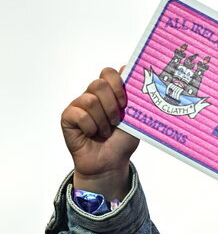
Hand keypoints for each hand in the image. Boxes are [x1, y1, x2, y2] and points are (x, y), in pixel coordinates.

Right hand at [61, 67, 138, 199]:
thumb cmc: (121, 143)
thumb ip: (133, 97)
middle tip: (115, 122)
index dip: (117, 85)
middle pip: (98, 84)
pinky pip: (79, 114)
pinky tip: (91, 135)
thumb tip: (128, 69)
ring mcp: (79, 105)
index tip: (124, 103)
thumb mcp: (134, 120)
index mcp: (108, 94)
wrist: (110, 164)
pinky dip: (90, 127)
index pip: (108, 73)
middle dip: (111, 106)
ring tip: (104, 132)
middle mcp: (92, 96)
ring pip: (90, 100)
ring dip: (102, 121)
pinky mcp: (68, 117)